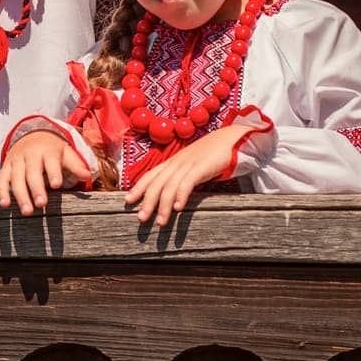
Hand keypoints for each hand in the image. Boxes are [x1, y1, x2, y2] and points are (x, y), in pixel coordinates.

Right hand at [0, 130, 92, 213]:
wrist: (31, 135)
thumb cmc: (52, 151)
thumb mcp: (65, 154)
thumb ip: (76, 165)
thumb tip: (88, 175)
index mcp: (47, 150)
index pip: (51, 161)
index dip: (53, 172)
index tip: (57, 185)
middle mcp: (30, 154)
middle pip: (32, 171)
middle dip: (36, 188)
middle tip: (42, 204)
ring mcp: (16, 160)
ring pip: (16, 177)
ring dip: (20, 195)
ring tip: (27, 212)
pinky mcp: (6, 167)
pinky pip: (2, 179)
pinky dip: (2, 191)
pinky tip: (5, 204)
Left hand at [124, 125, 243, 225]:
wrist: (233, 138)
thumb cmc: (215, 153)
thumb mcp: (195, 164)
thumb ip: (184, 175)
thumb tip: (175, 193)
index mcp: (174, 160)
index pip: (151, 174)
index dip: (139, 187)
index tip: (127, 201)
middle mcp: (178, 161)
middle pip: (157, 182)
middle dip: (147, 201)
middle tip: (141, 218)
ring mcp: (189, 163)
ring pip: (170, 185)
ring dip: (163, 206)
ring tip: (160, 222)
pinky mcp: (202, 166)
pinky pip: (187, 182)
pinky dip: (181, 195)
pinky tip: (178, 208)